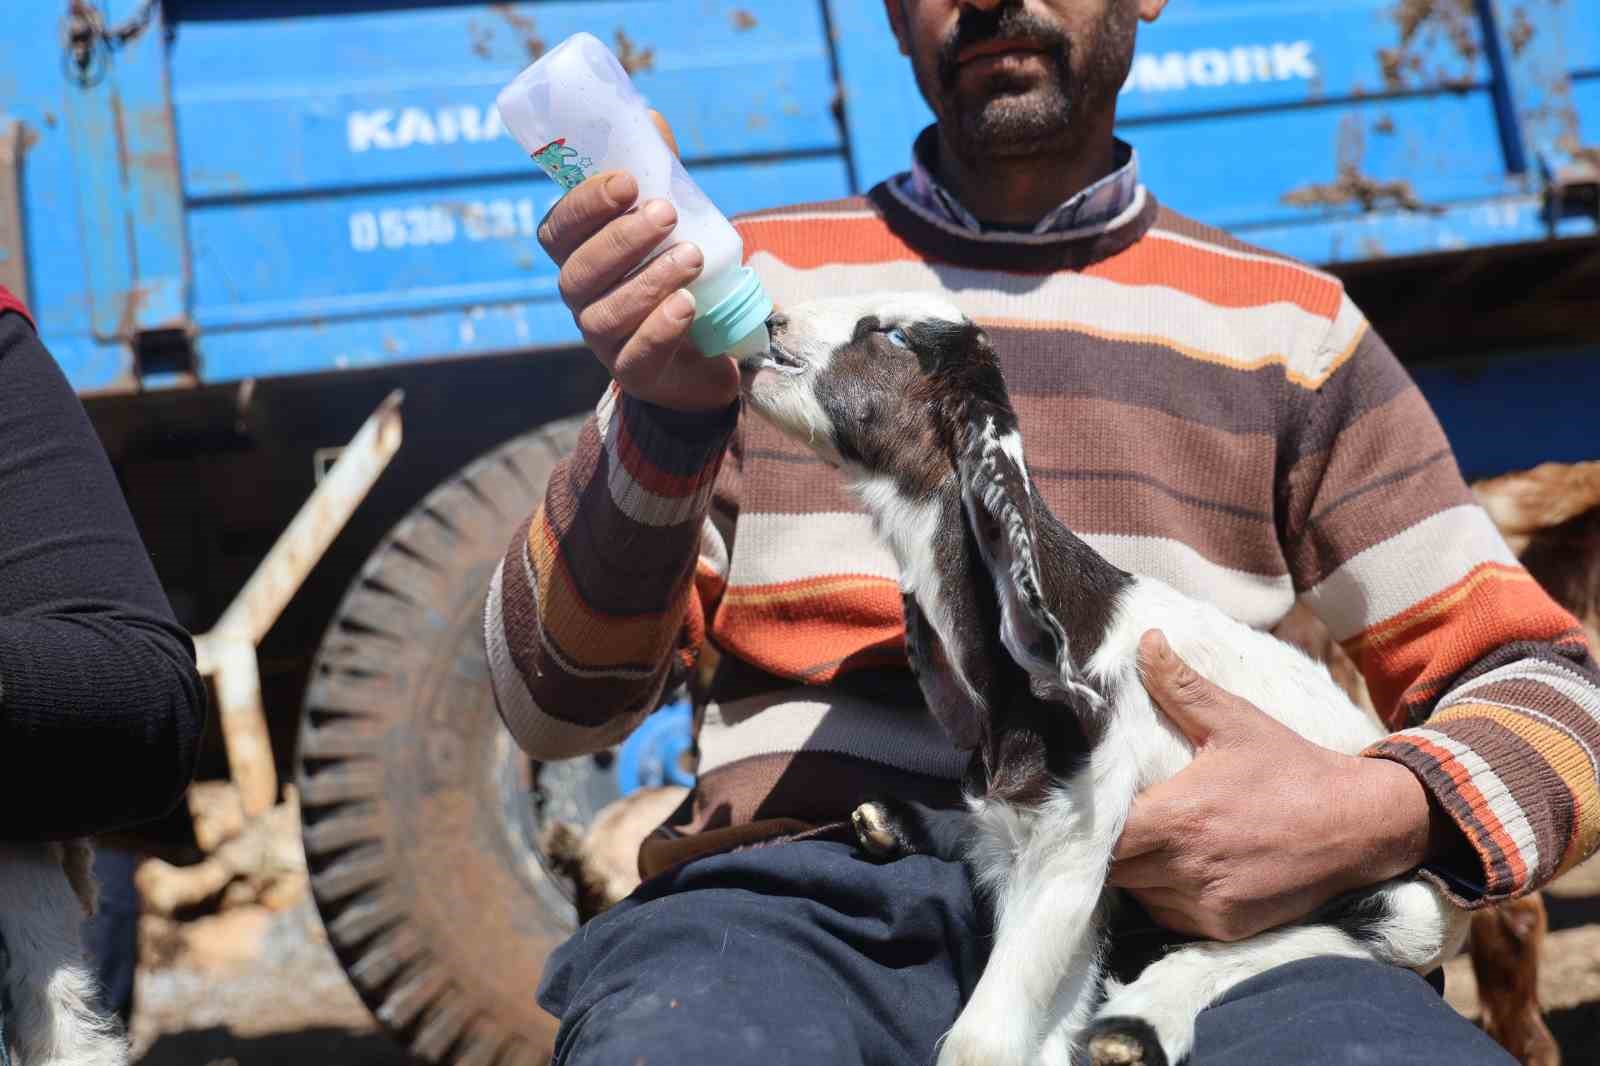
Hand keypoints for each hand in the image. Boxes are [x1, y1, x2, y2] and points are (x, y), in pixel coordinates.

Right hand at [536, 112, 739, 412]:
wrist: (707, 347)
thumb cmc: (674, 270)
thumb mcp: (670, 220)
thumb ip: (659, 174)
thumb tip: (650, 117)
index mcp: (578, 255)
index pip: (559, 229)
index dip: (585, 206)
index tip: (627, 182)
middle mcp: (581, 297)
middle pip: (579, 272)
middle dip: (621, 239)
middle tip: (666, 214)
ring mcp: (604, 340)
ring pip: (605, 314)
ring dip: (648, 281)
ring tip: (692, 257)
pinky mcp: (637, 373)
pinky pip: (636, 356)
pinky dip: (659, 329)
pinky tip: (686, 306)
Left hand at [1108, 630, 1439, 941]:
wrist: (1360, 825)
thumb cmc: (1292, 768)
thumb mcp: (1235, 721)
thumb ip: (1180, 686)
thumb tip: (1145, 640)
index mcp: (1181, 818)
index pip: (1102, 839)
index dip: (1086, 827)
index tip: (1085, 806)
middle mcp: (1189, 868)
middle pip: (1114, 871)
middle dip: (1108, 848)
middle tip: (1116, 820)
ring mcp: (1208, 904)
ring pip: (1140, 895)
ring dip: (1137, 871)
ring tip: (1152, 838)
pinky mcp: (1226, 928)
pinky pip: (1170, 917)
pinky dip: (1167, 896)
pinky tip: (1183, 864)